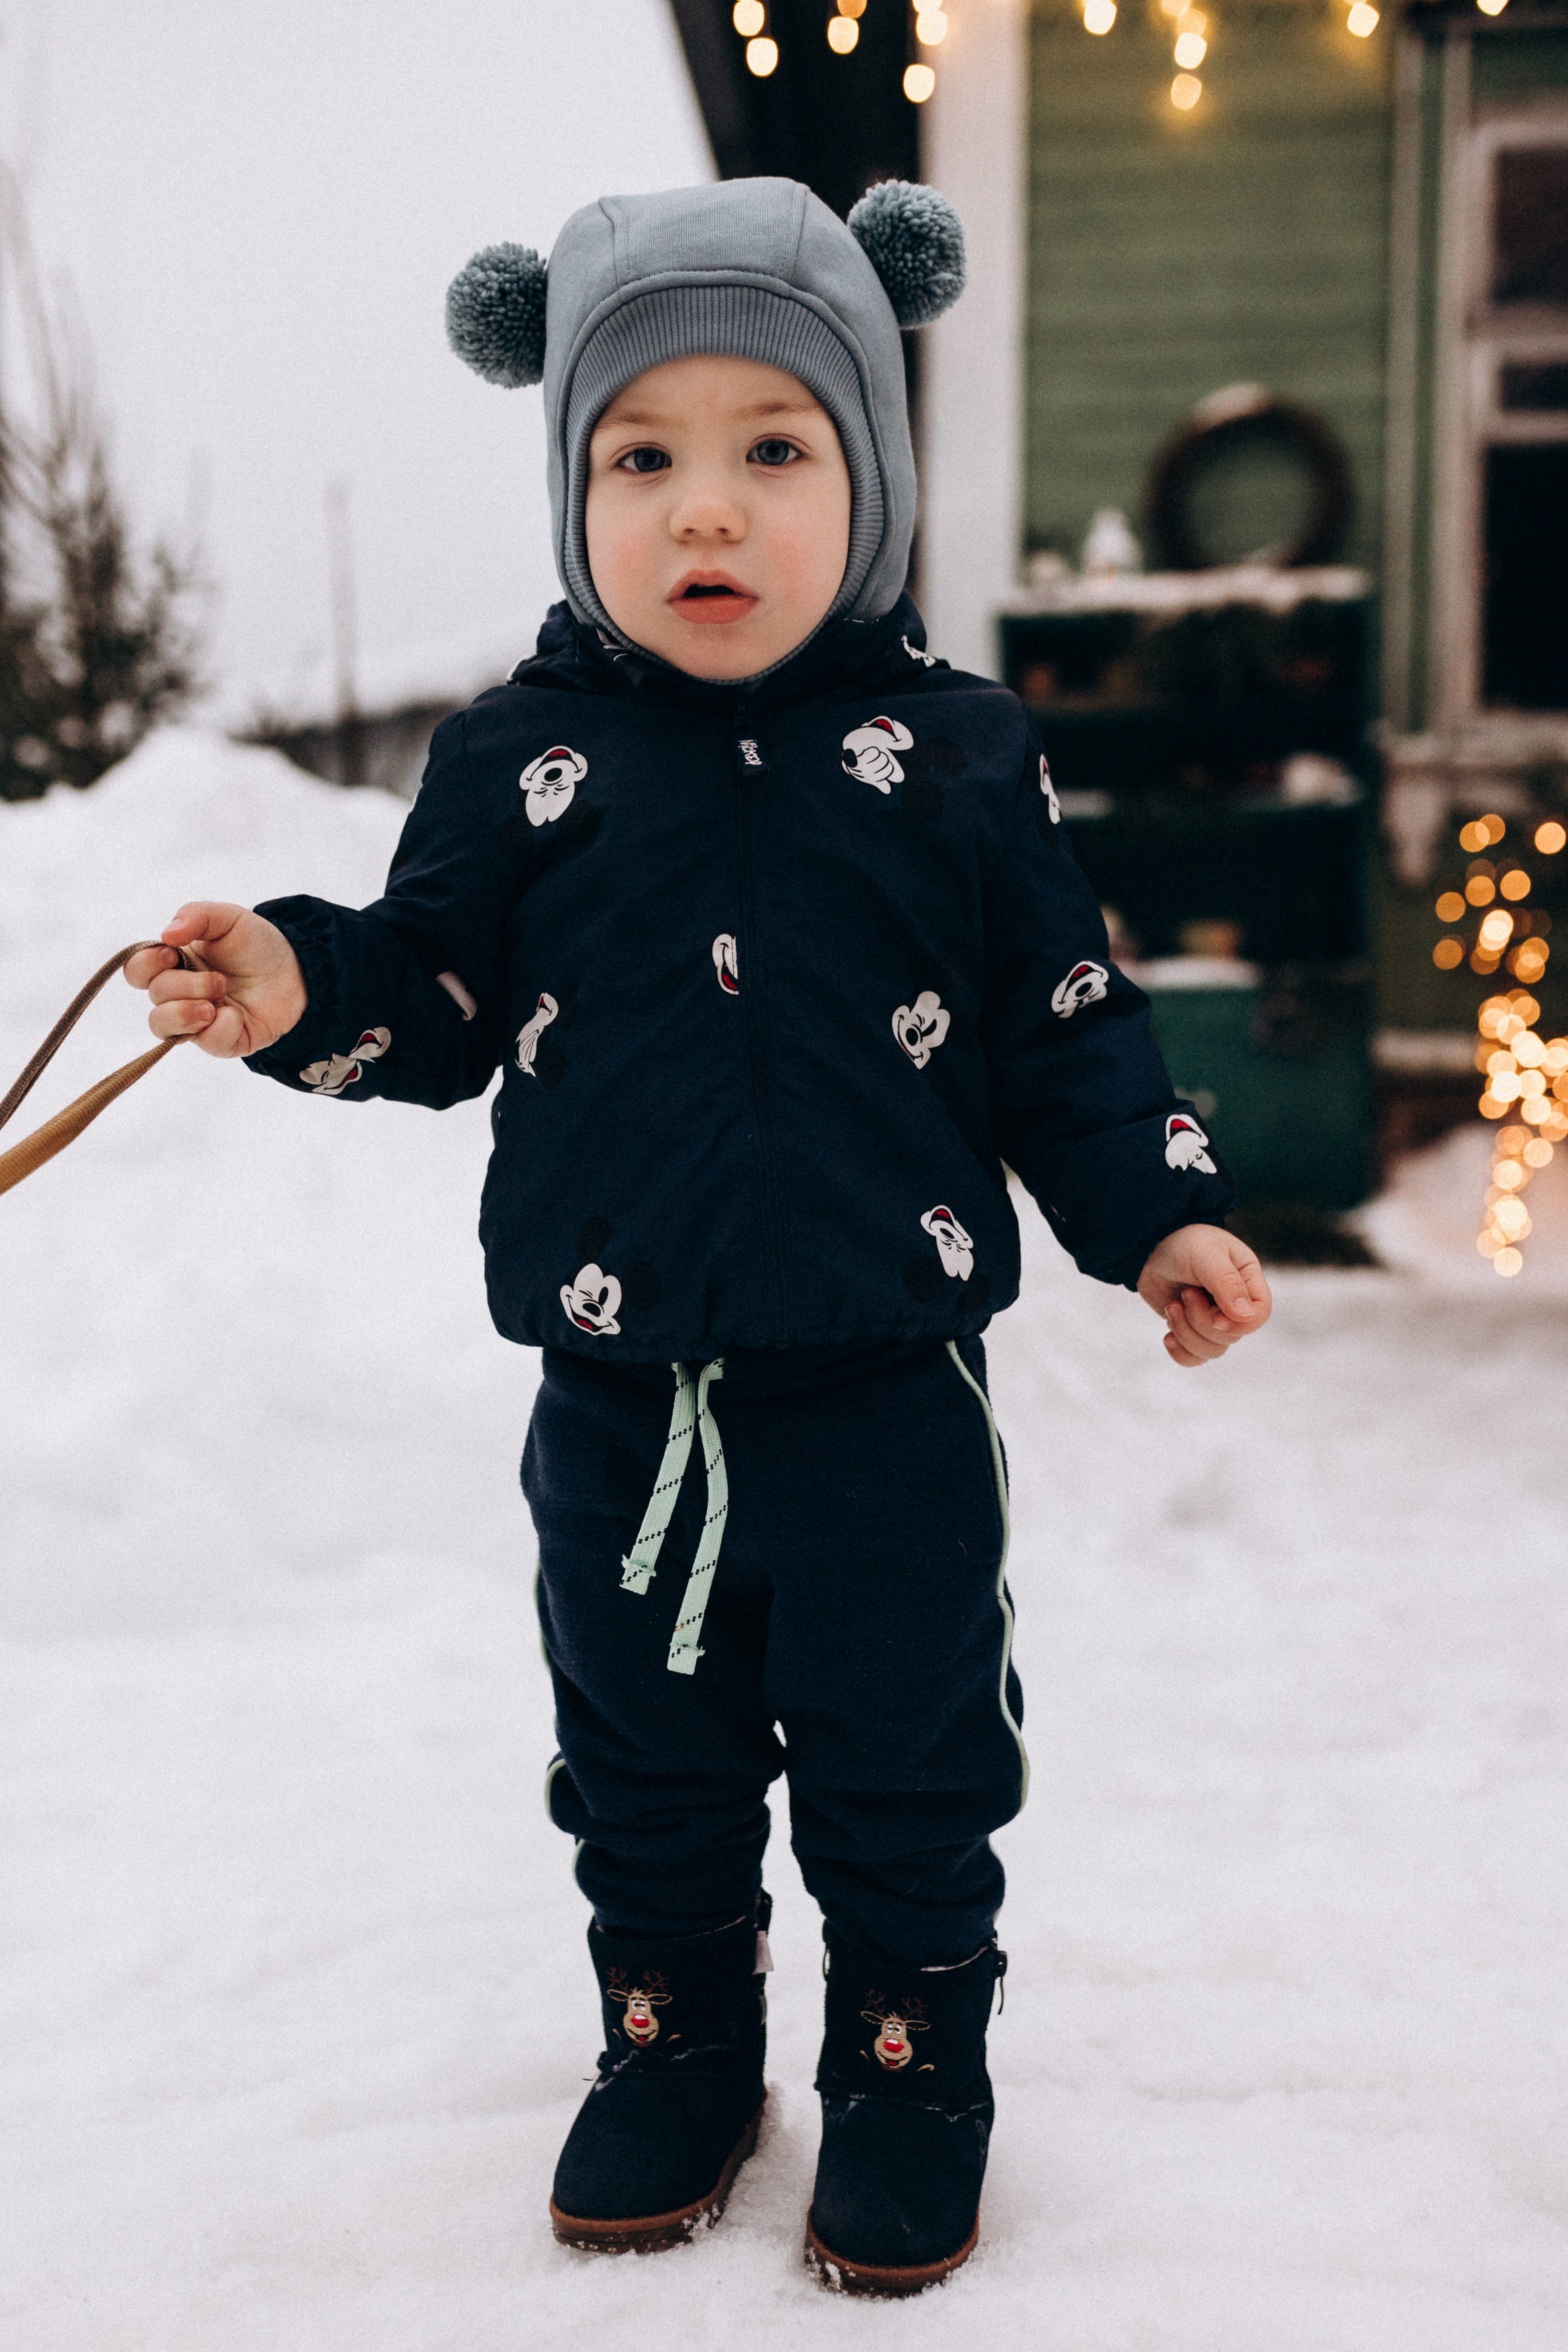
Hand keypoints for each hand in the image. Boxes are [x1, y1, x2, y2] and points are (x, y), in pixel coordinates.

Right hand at [124, 902, 307, 1058]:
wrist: (299, 971)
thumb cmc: (257, 945)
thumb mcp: (228, 918)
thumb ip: (196, 916)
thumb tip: (166, 934)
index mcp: (174, 962)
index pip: (136, 971)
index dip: (146, 965)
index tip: (172, 954)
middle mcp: (180, 994)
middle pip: (154, 997)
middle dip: (184, 986)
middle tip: (219, 979)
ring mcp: (197, 1020)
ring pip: (163, 1027)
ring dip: (186, 1012)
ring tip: (216, 1003)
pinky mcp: (221, 1041)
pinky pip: (206, 1043)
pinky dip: (220, 1029)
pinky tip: (237, 1016)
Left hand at [1137, 1224, 1271, 1368]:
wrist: (1150, 1248)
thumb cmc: (1183, 1243)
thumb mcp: (1206, 1255)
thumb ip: (1226, 1282)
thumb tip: (1245, 1315)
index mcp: (1247, 1280)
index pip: (1260, 1314)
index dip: (1239, 1324)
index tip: (1215, 1316)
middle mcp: (1235, 1304)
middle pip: (1232, 1336)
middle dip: (1201, 1320)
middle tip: (1185, 1293)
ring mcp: (1214, 1319)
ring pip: (1213, 1350)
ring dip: (1186, 1332)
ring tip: (1172, 1306)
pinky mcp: (1193, 1330)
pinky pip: (1195, 1358)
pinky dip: (1180, 1352)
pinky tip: (1167, 1336)